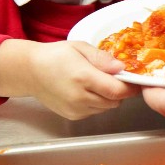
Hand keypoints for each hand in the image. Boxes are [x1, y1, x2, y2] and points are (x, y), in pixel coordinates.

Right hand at [0, 40, 140, 119]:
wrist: (30, 71)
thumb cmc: (55, 55)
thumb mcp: (80, 47)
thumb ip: (102, 58)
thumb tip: (121, 68)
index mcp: (82, 77)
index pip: (117, 90)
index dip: (130, 87)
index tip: (135, 80)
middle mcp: (79, 97)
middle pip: (114, 101)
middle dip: (120, 91)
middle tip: (114, 78)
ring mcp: (75, 109)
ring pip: (106, 108)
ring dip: (109, 98)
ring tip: (98, 83)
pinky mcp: (72, 116)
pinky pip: (95, 112)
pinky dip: (97, 103)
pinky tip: (87, 91)